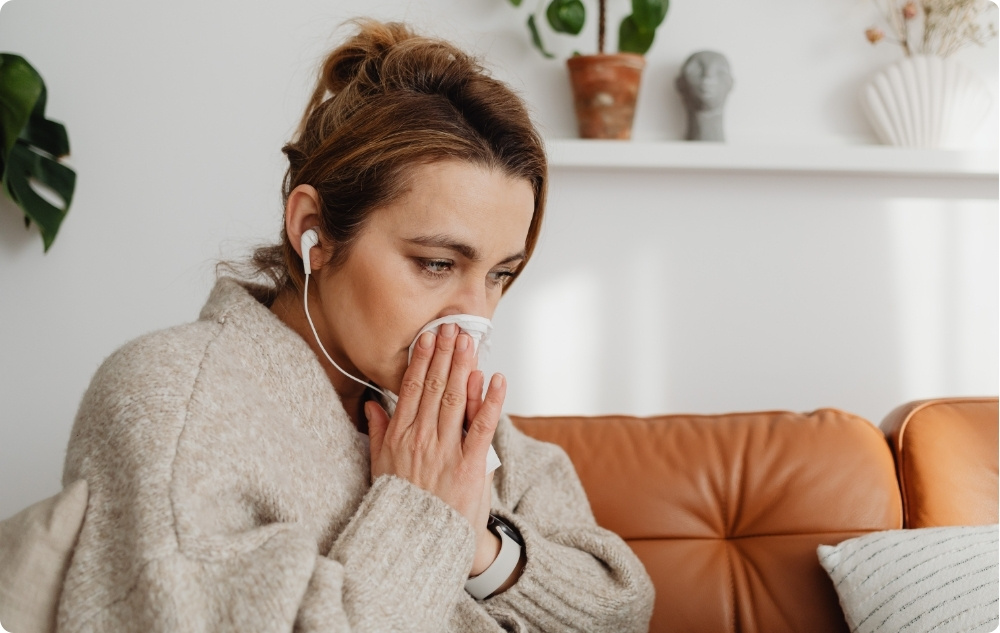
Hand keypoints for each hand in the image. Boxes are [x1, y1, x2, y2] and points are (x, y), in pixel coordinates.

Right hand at [365, 324, 505, 567]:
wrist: (423, 542)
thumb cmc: (404, 504)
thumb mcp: (381, 467)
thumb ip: (379, 433)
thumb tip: (372, 405)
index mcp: (400, 437)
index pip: (411, 389)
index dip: (421, 360)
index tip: (428, 337)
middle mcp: (422, 439)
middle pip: (434, 387)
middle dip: (444, 354)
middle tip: (452, 326)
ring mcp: (446, 450)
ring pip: (455, 399)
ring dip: (463, 366)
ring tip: (469, 340)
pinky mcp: (470, 465)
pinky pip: (482, 426)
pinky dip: (489, 400)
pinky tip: (495, 378)